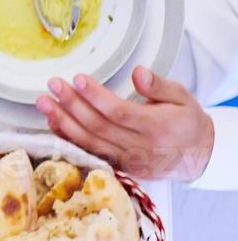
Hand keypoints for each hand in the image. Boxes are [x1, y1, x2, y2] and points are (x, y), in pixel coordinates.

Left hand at [37, 66, 215, 180]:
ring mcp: (127, 161)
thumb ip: (160, 85)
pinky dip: (68, 139)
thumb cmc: (186, 122)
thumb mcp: (183, 98)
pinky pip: (89, 153)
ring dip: (63, 122)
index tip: (78, 79)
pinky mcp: (118, 168)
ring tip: (44, 103)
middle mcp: (140, 148)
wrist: (197, 156)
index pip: (119, 112)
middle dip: (72, 104)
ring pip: (89, 142)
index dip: (96, 96)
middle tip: (53, 85)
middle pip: (98, 127)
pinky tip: (53, 123)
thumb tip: (139, 72)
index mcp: (158, 128)